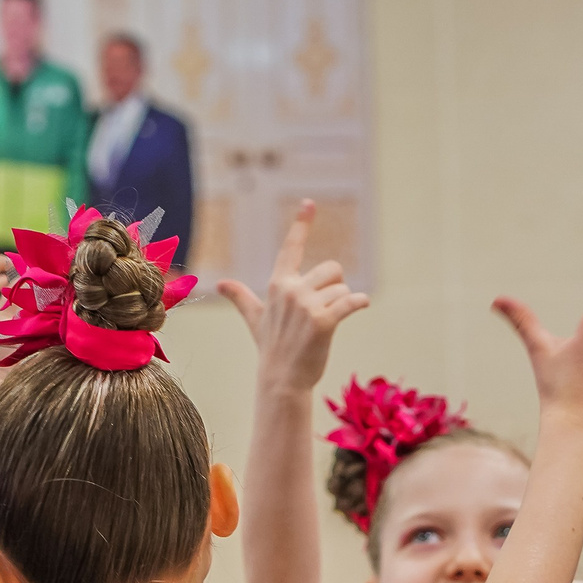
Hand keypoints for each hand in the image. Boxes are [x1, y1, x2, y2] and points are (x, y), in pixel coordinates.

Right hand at [222, 200, 370, 394]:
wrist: (281, 380)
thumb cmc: (272, 348)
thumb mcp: (255, 318)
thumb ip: (241, 297)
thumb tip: (219, 284)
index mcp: (278, 284)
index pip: (291, 248)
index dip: (301, 224)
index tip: (309, 203)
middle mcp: (291, 290)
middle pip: (332, 269)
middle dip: (335, 288)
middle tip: (323, 311)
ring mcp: (307, 305)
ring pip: (343, 288)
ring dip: (343, 303)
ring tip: (327, 324)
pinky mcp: (323, 321)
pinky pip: (351, 301)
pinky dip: (360, 302)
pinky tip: (362, 305)